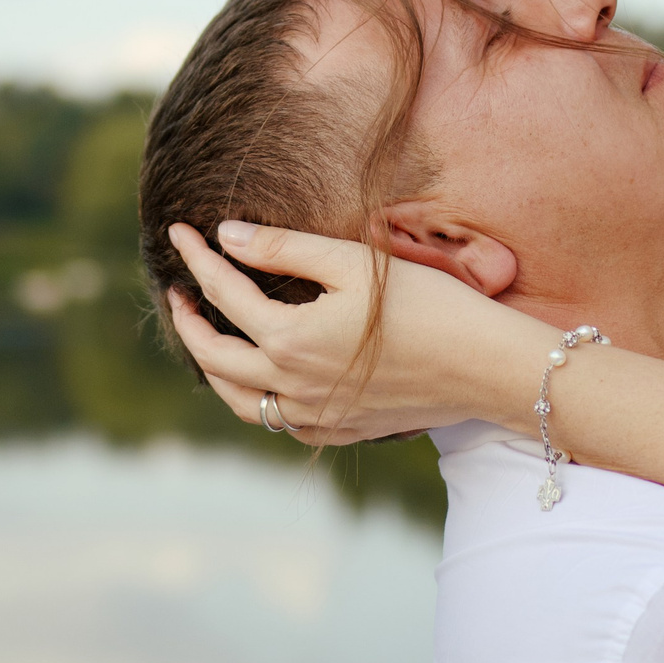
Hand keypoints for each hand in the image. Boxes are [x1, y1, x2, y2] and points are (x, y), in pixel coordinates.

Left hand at [164, 221, 545, 443]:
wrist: (484, 365)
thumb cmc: (427, 304)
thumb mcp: (352, 264)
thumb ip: (283, 248)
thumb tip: (225, 237)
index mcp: (290, 339)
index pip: (223, 293)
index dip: (197, 258)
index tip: (179, 231)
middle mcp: (292, 386)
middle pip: (214, 356)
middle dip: (189, 319)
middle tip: (180, 290)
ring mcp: (314, 416)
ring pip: (238, 400)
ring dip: (214, 366)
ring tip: (209, 335)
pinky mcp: (338, 431)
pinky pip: (278, 422)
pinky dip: (255, 399)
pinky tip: (262, 379)